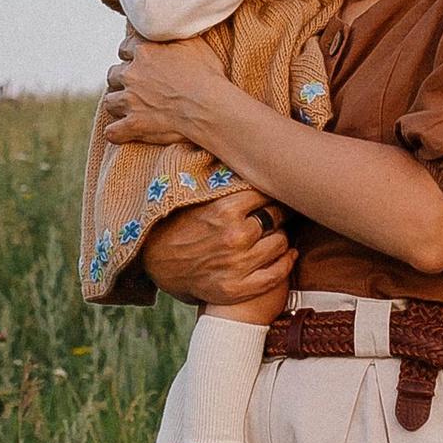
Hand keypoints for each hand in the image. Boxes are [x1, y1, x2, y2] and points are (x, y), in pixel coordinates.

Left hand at [99, 32, 234, 154]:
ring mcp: (130, 101)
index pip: (124, 48)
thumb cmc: (207, 74)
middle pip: (113, 75)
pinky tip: (123, 133)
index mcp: (144, 51)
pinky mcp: (134, 125)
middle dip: (122, 80)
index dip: (131, 55)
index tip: (139, 61)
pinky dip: (116, 133)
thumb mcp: (193, 43)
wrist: (210, 106)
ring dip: (117, 104)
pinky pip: (112, 132)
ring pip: (109, 101)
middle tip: (137, 87)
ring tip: (129, 108)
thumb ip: (173, 33)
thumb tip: (169, 23)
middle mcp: (132, 74)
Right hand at [139, 190, 293, 314]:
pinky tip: (287, 255)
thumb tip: (248, 153)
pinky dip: (285, 263)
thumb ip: (224, 177)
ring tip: (273, 234)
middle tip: (274, 213)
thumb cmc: (178, 222)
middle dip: (277, 214)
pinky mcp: (237, 288)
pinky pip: (276, 275)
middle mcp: (235, 236)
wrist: (156, 262)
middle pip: (277, 217)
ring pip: (281, 244)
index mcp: (225, 209)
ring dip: (280, 237)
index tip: (271, 192)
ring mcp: (237, 265)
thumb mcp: (196, 194)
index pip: (267, 193)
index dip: (270, 191)